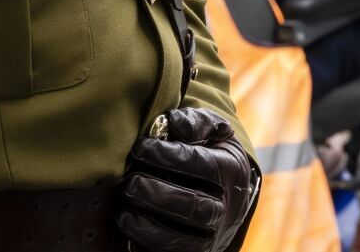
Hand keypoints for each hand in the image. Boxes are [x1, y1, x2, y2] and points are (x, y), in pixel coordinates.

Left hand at [116, 107, 259, 251]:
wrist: (225, 199)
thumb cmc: (212, 157)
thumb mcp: (215, 135)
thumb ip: (198, 121)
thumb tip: (174, 122)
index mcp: (233, 172)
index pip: (204, 166)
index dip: (170, 156)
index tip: (141, 147)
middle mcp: (226, 208)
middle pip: (195, 206)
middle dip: (158, 191)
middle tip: (131, 178)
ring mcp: (210, 236)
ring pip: (182, 235)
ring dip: (149, 217)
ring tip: (127, 196)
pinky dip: (145, 237)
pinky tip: (127, 218)